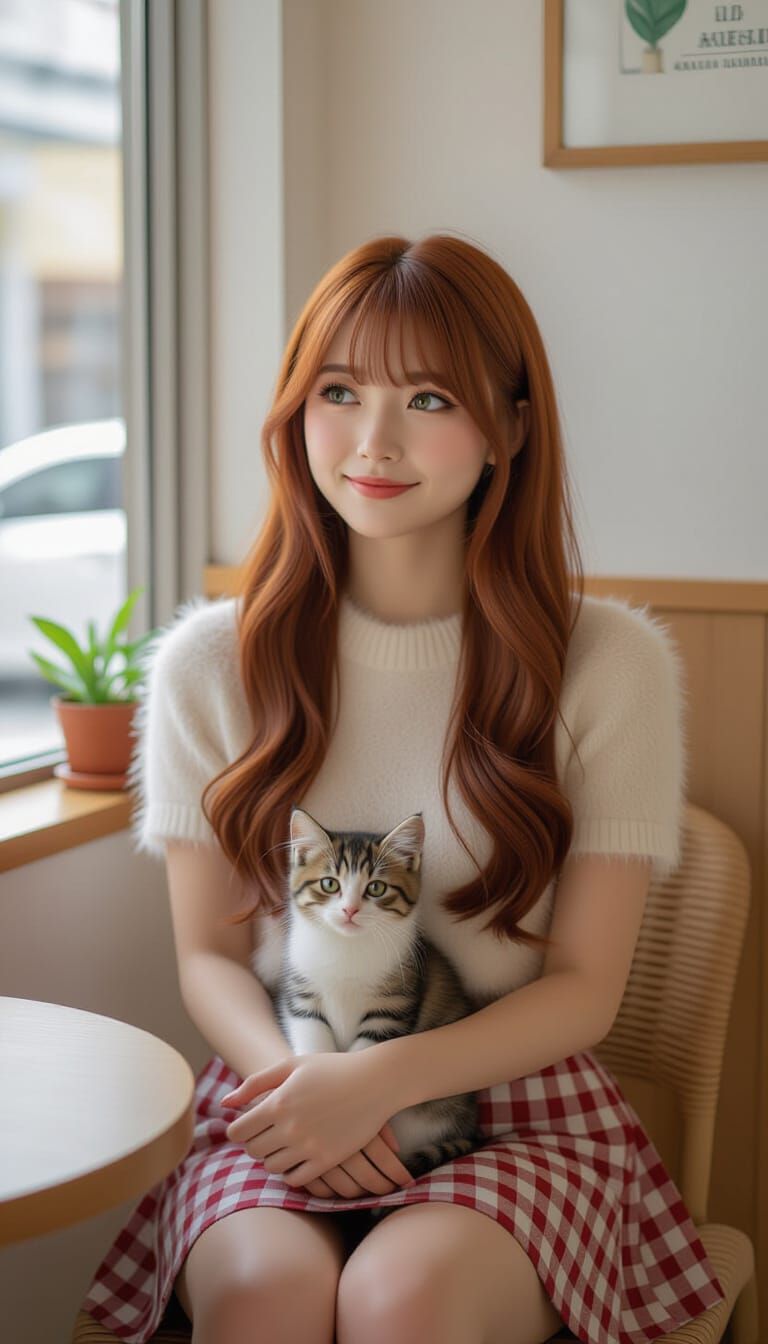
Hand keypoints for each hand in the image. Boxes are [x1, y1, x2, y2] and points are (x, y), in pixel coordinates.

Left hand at [221, 1051, 408, 1188]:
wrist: (375, 1081)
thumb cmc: (331, 1068)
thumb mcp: (291, 1065)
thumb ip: (255, 1083)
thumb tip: (224, 1104)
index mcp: (278, 1103)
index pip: (239, 1132)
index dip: (239, 1130)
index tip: (248, 1125)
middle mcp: (290, 1128)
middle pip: (253, 1151)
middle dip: (255, 1143)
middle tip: (267, 1133)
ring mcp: (309, 1146)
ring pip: (272, 1167)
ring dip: (272, 1157)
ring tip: (283, 1143)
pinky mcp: (327, 1160)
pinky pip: (296, 1179)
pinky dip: (291, 1172)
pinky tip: (297, 1157)